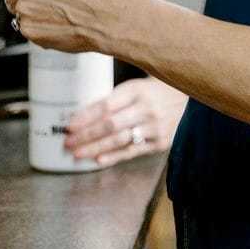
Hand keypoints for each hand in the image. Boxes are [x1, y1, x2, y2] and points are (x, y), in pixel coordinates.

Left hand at [64, 77, 186, 166]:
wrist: (180, 95)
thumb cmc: (149, 92)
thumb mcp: (131, 88)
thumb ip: (110, 102)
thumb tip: (80, 118)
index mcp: (136, 90)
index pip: (106, 106)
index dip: (86, 118)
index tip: (70, 127)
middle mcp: (147, 108)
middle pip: (111, 125)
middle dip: (87, 136)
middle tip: (69, 143)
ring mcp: (155, 126)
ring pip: (120, 140)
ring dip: (96, 149)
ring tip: (78, 154)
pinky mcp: (160, 142)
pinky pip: (133, 152)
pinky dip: (114, 157)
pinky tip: (99, 160)